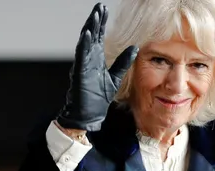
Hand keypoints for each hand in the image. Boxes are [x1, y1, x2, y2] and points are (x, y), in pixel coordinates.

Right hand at [56, 3, 137, 131]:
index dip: (101, 23)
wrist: (88, 115)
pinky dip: (84, 45)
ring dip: (90, 29)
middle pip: (91, 35)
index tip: (104, 9)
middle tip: (99, 6)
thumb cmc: (97, 98)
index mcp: (95, 59)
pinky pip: (81, 57)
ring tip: (94, 16)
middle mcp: (88, 59)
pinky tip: (88, 34)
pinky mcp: (80, 74)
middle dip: (95, 21)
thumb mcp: (114, 77)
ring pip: (85, 43)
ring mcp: (83, 65)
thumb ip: (123, 62)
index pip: (98, 37)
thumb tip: (134, 48)